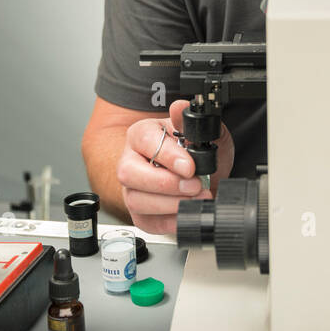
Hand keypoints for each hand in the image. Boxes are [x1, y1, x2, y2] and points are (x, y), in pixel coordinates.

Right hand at [116, 99, 233, 234]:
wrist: (198, 175)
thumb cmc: (193, 152)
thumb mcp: (200, 132)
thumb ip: (190, 121)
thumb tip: (180, 108)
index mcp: (141, 135)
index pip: (145, 142)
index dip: (168, 156)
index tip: (190, 166)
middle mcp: (130, 161)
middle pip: (129, 174)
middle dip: (165, 183)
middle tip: (194, 185)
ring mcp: (132, 189)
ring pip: (136, 200)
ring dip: (172, 204)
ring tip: (198, 198)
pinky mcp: (140, 213)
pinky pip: (148, 222)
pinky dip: (171, 221)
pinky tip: (188, 212)